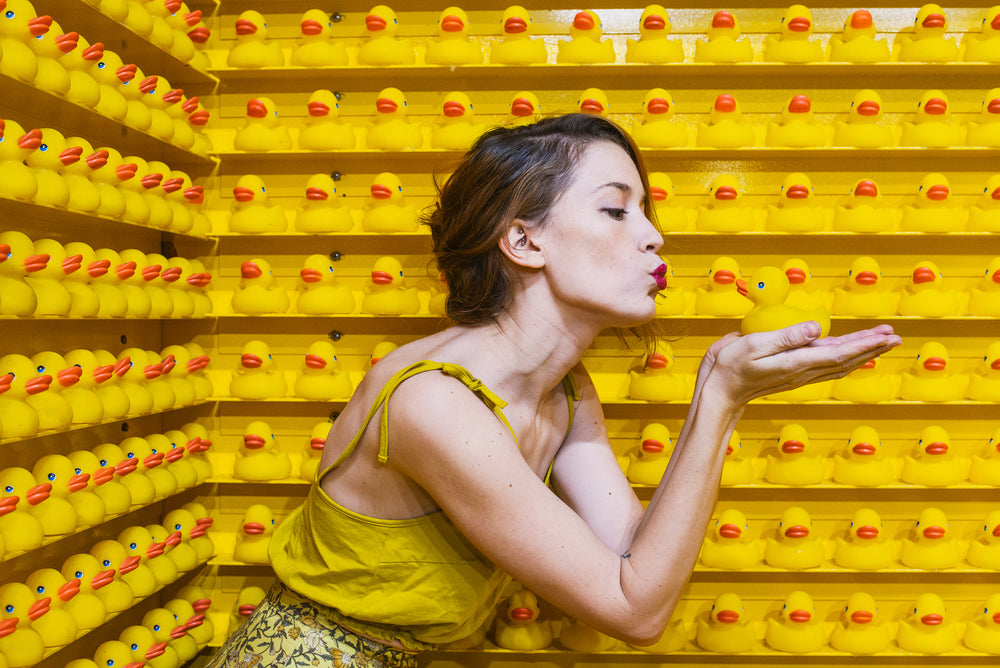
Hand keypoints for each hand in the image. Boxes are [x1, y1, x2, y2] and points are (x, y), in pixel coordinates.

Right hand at [705, 322, 901, 407]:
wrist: (719, 392)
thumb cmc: (730, 367)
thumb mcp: (754, 344)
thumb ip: (787, 336)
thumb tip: (818, 327)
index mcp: (796, 363)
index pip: (839, 353)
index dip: (864, 344)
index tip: (885, 335)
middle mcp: (802, 371)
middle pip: (846, 359)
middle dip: (872, 347)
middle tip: (894, 336)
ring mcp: (799, 374)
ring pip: (839, 363)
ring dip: (862, 352)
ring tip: (881, 341)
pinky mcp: (793, 373)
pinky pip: (826, 365)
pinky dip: (844, 356)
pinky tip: (850, 350)